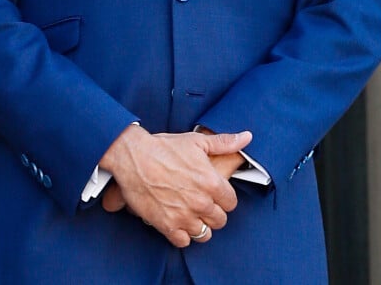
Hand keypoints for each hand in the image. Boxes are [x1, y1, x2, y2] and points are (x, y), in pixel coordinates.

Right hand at [99, 126, 251, 247]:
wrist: (134, 157)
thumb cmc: (164, 147)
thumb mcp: (197, 141)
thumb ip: (224, 142)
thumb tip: (246, 137)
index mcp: (211, 182)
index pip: (231, 203)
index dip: (224, 197)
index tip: (215, 193)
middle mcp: (201, 202)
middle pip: (220, 220)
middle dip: (213, 212)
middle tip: (202, 203)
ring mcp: (184, 216)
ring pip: (204, 234)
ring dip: (199, 225)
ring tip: (190, 213)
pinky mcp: (167, 226)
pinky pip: (184, 241)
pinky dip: (182, 234)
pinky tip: (177, 221)